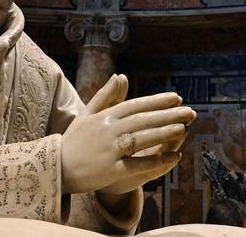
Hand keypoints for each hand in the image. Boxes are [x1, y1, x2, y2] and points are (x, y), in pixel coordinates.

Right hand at [61, 75, 194, 195]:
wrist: (55, 168)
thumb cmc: (74, 141)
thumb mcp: (87, 114)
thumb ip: (106, 95)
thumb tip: (120, 76)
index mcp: (105, 116)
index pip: (136, 105)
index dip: (157, 101)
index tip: (176, 98)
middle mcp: (109, 130)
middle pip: (143, 120)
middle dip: (168, 114)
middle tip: (190, 111)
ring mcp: (110, 150)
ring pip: (142, 138)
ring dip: (164, 133)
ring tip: (184, 128)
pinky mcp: (111, 170)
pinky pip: (139, 165)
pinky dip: (157, 161)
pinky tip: (173, 157)